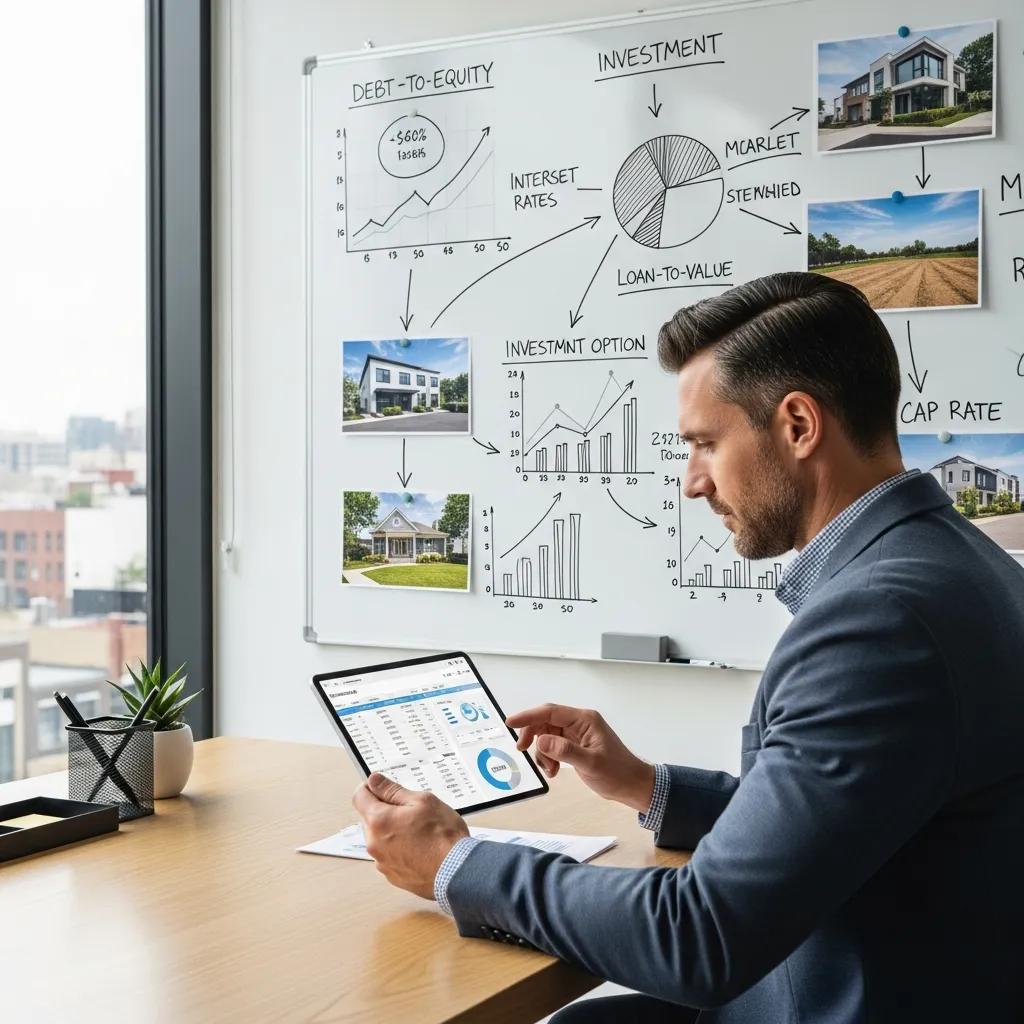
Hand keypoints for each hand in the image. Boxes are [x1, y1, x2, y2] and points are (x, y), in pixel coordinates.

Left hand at [351, 773, 469, 899]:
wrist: (457, 872)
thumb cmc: (443, 836)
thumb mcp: (422, 801)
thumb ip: (393, 790)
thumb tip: (374, 781)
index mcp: (378, 821)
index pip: (359, 796)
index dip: (371, 787)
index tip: (382, 787)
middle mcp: (374, 844)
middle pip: (369, 818)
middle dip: (385, 811)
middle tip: (411, 811)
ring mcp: (382, 862)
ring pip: (380, 837)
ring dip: (392, 831)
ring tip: (419, 831)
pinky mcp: (392, 875)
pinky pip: (389, 855)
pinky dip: (399, 848)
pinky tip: (419, 847)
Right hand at [505, 703, 654, 811]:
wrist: (631, 785)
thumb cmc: (618, 773)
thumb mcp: (591, 763)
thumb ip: (565, 751)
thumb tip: (541, 740)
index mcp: (584, 719)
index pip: (550, 711)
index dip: (528, 715)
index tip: (511, 722)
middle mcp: (579, 723)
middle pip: (545, 722)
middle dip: (532, 735)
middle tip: (522, 749)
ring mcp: (576, 734)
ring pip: (546, 735)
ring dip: (542, 752)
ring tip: (550, 769)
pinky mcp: (574, 745)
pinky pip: (552, 746)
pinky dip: (548, 758)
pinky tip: (554, 770)